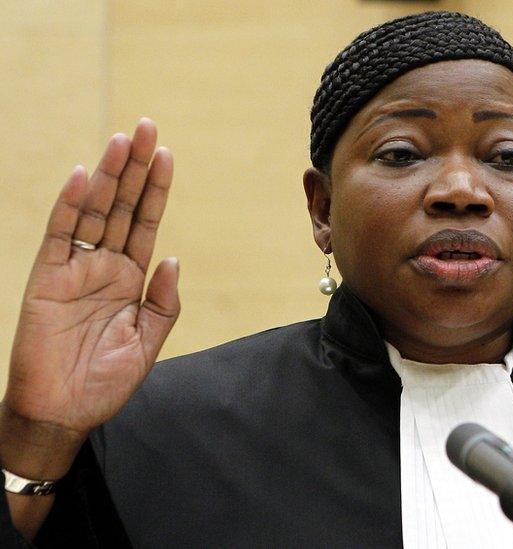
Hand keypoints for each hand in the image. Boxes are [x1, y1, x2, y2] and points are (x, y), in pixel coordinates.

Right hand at [3, 119, 178, 462]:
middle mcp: (104, 266)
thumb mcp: (148, 341)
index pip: (146, 223)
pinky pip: (59, 236)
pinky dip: (69, 206)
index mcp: (131, 278)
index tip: (167, 155)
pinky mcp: (47, 279)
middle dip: (135, 168)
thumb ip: (163, 301)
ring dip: (107, 175)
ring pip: (93, 211)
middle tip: (148, 128)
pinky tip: (81, 176)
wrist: (64, 411)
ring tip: (123, 139)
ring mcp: (75, 269)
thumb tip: (173, 258)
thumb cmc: (105, 381)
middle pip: (122, 206)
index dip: (156, 189)